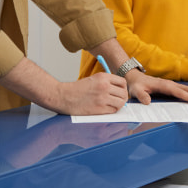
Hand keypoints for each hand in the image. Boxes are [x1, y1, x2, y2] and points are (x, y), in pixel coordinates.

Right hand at [0, 59, 128, 115]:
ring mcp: (102, 98)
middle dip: (122, 98)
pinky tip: (105, 109)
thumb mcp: (93, 79)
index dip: (123, 88)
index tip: (120, 91)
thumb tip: (119, 90)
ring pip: (121, 103)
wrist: (64, 97)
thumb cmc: (77, 89)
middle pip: (124, 93)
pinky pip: (113, 111)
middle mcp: (105, 86)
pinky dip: (112, 111)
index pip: (123, 82)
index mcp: (103, 77)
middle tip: (118, 100)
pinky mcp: (99, 109)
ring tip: (112, 105)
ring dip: (118, 105)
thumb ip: (106, 82)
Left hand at [125, 69, 187, 104]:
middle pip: (187, 90)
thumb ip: (142, 96)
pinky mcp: (171, 87)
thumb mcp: (136, 90)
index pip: (179, 92)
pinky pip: (184, 91)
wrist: (135, 78)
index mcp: (164, 85)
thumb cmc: (137, 85)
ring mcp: (171, 85)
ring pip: (187, 89)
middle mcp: (170, 84)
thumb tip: (148, 102)